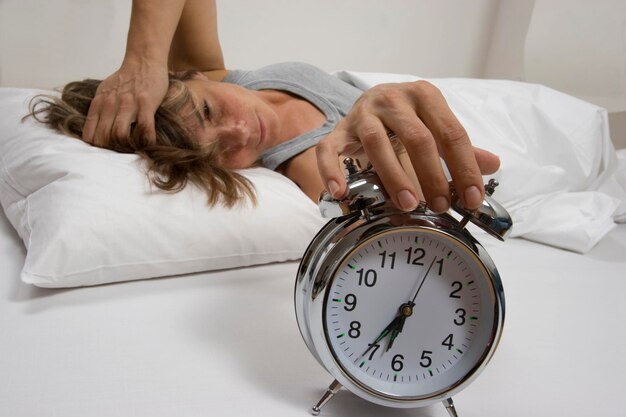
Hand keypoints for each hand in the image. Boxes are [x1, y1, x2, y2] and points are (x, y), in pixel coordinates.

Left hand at [82, 57, 168, 146]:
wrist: (143, 60)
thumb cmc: (126, 78)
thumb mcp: (104, 91)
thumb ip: (99, 109)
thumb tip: (96, 129)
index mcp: (99, 103)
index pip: (90, 134)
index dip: (97, 147)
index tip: (108, 149)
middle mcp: (110, 105)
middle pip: (104, 138)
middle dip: (112, 150)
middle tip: (122, 152)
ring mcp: (128, 104)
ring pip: (120, 135)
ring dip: (127, 147)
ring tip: (134, 148)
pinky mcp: (146, 104)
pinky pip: (145, 128)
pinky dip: (146, 141)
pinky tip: (149, 143)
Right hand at [316, 81, 499, 211]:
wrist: (369, 103)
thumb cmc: (407, 120)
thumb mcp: (435, 126)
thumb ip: (460, 147)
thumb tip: (493, 165)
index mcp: (424, 96)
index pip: (451, 132)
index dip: (464, 167)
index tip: (471, 198)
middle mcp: (393, 99)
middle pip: (417, 137)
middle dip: (432, 175)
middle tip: (440, 206)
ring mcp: (363, 113)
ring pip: (376, 143)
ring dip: (394, 176)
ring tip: (407, 204)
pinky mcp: (338, 129)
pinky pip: (330, 149)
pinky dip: (333, 171)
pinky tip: (341, 192)